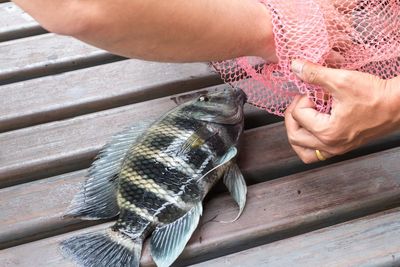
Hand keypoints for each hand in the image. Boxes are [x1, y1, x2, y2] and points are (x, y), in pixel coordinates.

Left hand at [284, 60, 399, 163]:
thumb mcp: (341, 80)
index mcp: (327, 132)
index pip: (298, 116)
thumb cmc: (375, 94)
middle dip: (293, 116)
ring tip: (303, 117)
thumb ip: (314, 74)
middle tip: (302, 102)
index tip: (313, 91)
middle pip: (294, 137)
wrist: (399, 104)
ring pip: (303, 150)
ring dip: (297, 133)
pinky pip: (317, 152)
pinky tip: (313, 127)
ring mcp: (337, 149)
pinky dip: (309, 141)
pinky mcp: (343, 147)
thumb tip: (295, 66)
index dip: (301, 99)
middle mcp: (330, 145)